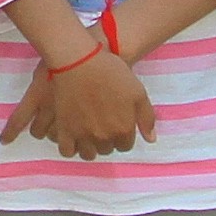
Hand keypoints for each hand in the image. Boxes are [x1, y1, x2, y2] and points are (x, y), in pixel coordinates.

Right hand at [39, 49, 156, 158]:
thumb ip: (146, 118)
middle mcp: (104, 136)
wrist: (79, 61)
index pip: (125, 146)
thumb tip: (151, 139)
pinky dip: (71, 148)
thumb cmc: (111, 72)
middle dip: (106, 140)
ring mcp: (83, 135)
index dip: (122, 135)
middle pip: (107, 149)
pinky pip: (67, 151)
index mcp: (123, 129)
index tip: (116, 124)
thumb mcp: (138, 92)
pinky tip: (72, 137)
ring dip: (89, 146)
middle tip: (101, 124)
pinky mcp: (64, 130)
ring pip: (88, 154)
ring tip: (87, 133)